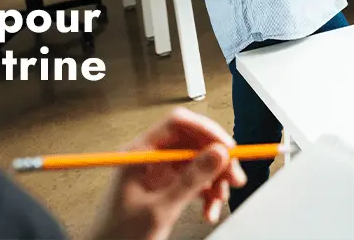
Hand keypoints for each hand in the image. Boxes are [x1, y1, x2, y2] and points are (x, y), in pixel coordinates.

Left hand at [92, 108, 246, 239]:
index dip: (206, 131)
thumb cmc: (119, 235)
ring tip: (221, 200)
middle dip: (216, 160)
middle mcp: (150, 159)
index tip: (227, 148)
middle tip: (234, 177)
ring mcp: (158, 173)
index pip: (177, 125)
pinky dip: (207, 195)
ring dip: (215, 181)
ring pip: (197, 164)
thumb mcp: (159, 208)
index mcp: (140, 154)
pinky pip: (194, 182)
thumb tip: (217, 154)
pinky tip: (209, 210)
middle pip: (192, 143)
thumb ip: (190, 181)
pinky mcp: (165, 188)